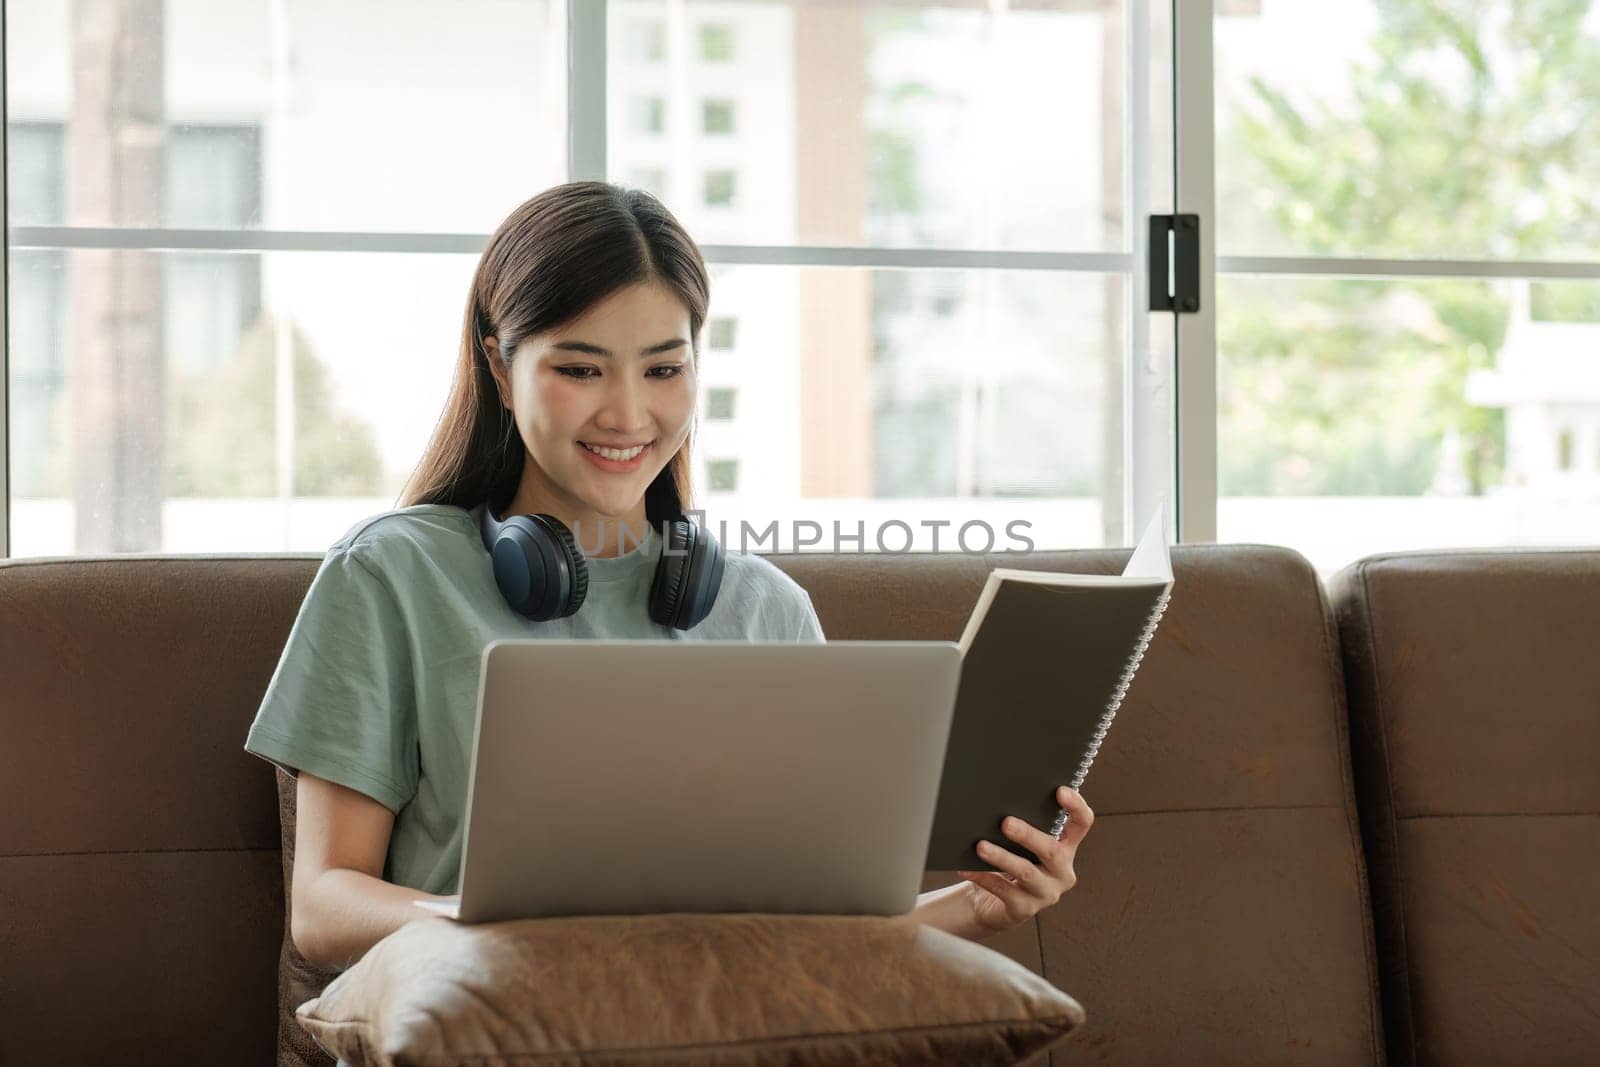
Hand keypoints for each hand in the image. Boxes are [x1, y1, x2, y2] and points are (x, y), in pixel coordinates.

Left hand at [956, 785, 1092, 938]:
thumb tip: (997, 800)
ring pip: (1026, 872)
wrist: (991, 902)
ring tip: (981, 847)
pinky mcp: (1024, 909)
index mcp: (1066, 848)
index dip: (1076, 806)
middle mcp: (1062, 871)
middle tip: (1006, 822)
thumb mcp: (1018, 844)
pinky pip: (1003, 890)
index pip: (1081, 824)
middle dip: (1029, 835)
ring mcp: (1046, 893)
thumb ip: (1019, 824)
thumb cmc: (1007, 862)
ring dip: (1002, 857)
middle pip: (1051, 850)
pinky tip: (966, 868)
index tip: (1060, 791)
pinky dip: (983, 877)